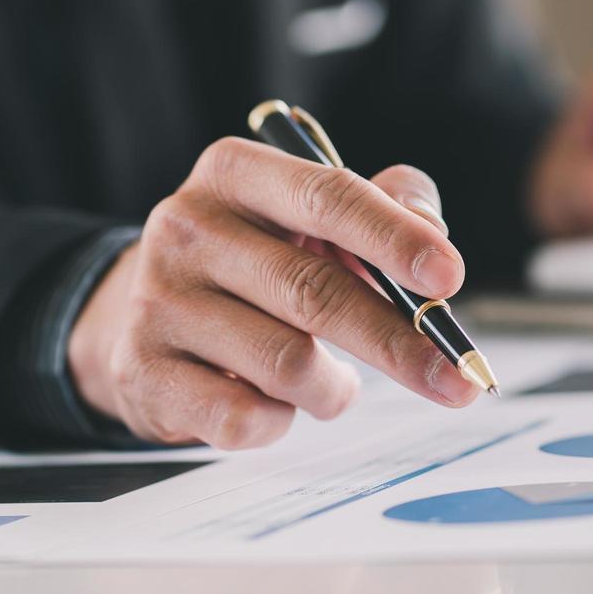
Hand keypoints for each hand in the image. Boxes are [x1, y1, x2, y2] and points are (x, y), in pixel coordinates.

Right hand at [67, 138, 475, 447]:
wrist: (138, 316)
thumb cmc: (253, 262)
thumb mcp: (307, 214)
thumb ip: (383, 205)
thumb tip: (433, 231)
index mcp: (235, 173)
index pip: (328, 197)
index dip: (395, 238)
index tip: (449, 277)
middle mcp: (186, 227)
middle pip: (315, 291)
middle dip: (399, 341)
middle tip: (454, 376)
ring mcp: (158, 302)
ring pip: (288, 364)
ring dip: (334, 388)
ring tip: (330, 382)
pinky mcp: (143, 372)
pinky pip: (245, 418)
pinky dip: (282, 420)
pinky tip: (274, 402)